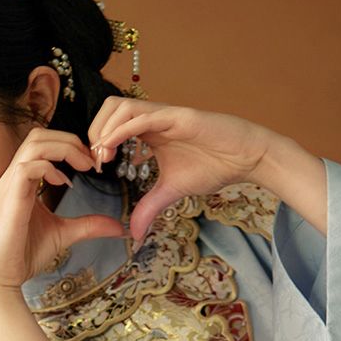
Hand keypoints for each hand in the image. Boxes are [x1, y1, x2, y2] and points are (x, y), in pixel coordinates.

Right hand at [0, 126, 127, 296]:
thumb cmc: (22, 254)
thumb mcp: (64, 234)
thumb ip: (88, 225)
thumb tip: (117, 227)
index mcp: (24, 180)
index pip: (44, 144)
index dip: (70, 146)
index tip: (92, 163)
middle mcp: (15, 176)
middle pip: (39, 135)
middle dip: (70, 140)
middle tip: (92, 160)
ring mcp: (10, 184)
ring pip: (35, 143)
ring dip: (64, 148)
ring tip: (84, 166)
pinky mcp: (9, 197)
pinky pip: (28, 166)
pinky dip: (50, 167)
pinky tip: (64, 183)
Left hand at [88, 97, 273, 245]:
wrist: (246, 158)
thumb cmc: (214, 166)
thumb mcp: (172, 190)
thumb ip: (150, 207)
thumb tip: (134, 235)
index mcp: (149, 129)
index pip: (111, 123)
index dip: (97, 141)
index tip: (96, 167)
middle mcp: (154, 117)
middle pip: (110, 108)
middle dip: (95, 131)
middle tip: (96, 160)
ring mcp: (165, 115)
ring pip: (122, 106)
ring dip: (105, 129)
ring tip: (103, 156)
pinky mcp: (179, 116)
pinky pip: (144, 116)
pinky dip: (122, 130)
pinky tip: (112, 147)